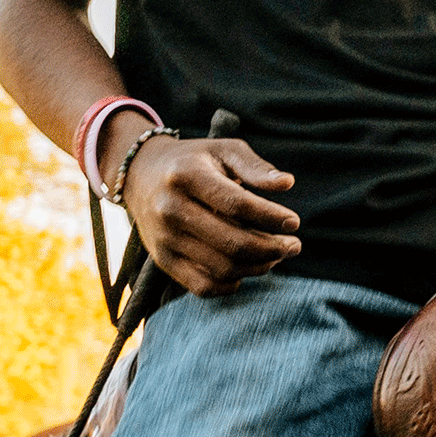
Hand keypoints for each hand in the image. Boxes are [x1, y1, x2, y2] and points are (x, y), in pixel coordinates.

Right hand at [112, 117, 301, 295]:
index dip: (271, 217)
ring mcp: (164, 239)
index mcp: (187, 176)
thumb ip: (255, 166)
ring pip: (222, 268)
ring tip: (276, 255)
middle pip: (232, 243)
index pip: (238, 205)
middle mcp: (170, 209)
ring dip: (258, 267)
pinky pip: (203, 286)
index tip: (294, 222)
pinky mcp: (163, 260)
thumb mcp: (223, 150)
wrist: (140, 175)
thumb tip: (287, 184)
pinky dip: (232, 284)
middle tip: (294, 246)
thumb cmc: (194, 161)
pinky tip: (247, 269)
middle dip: (272, 249)